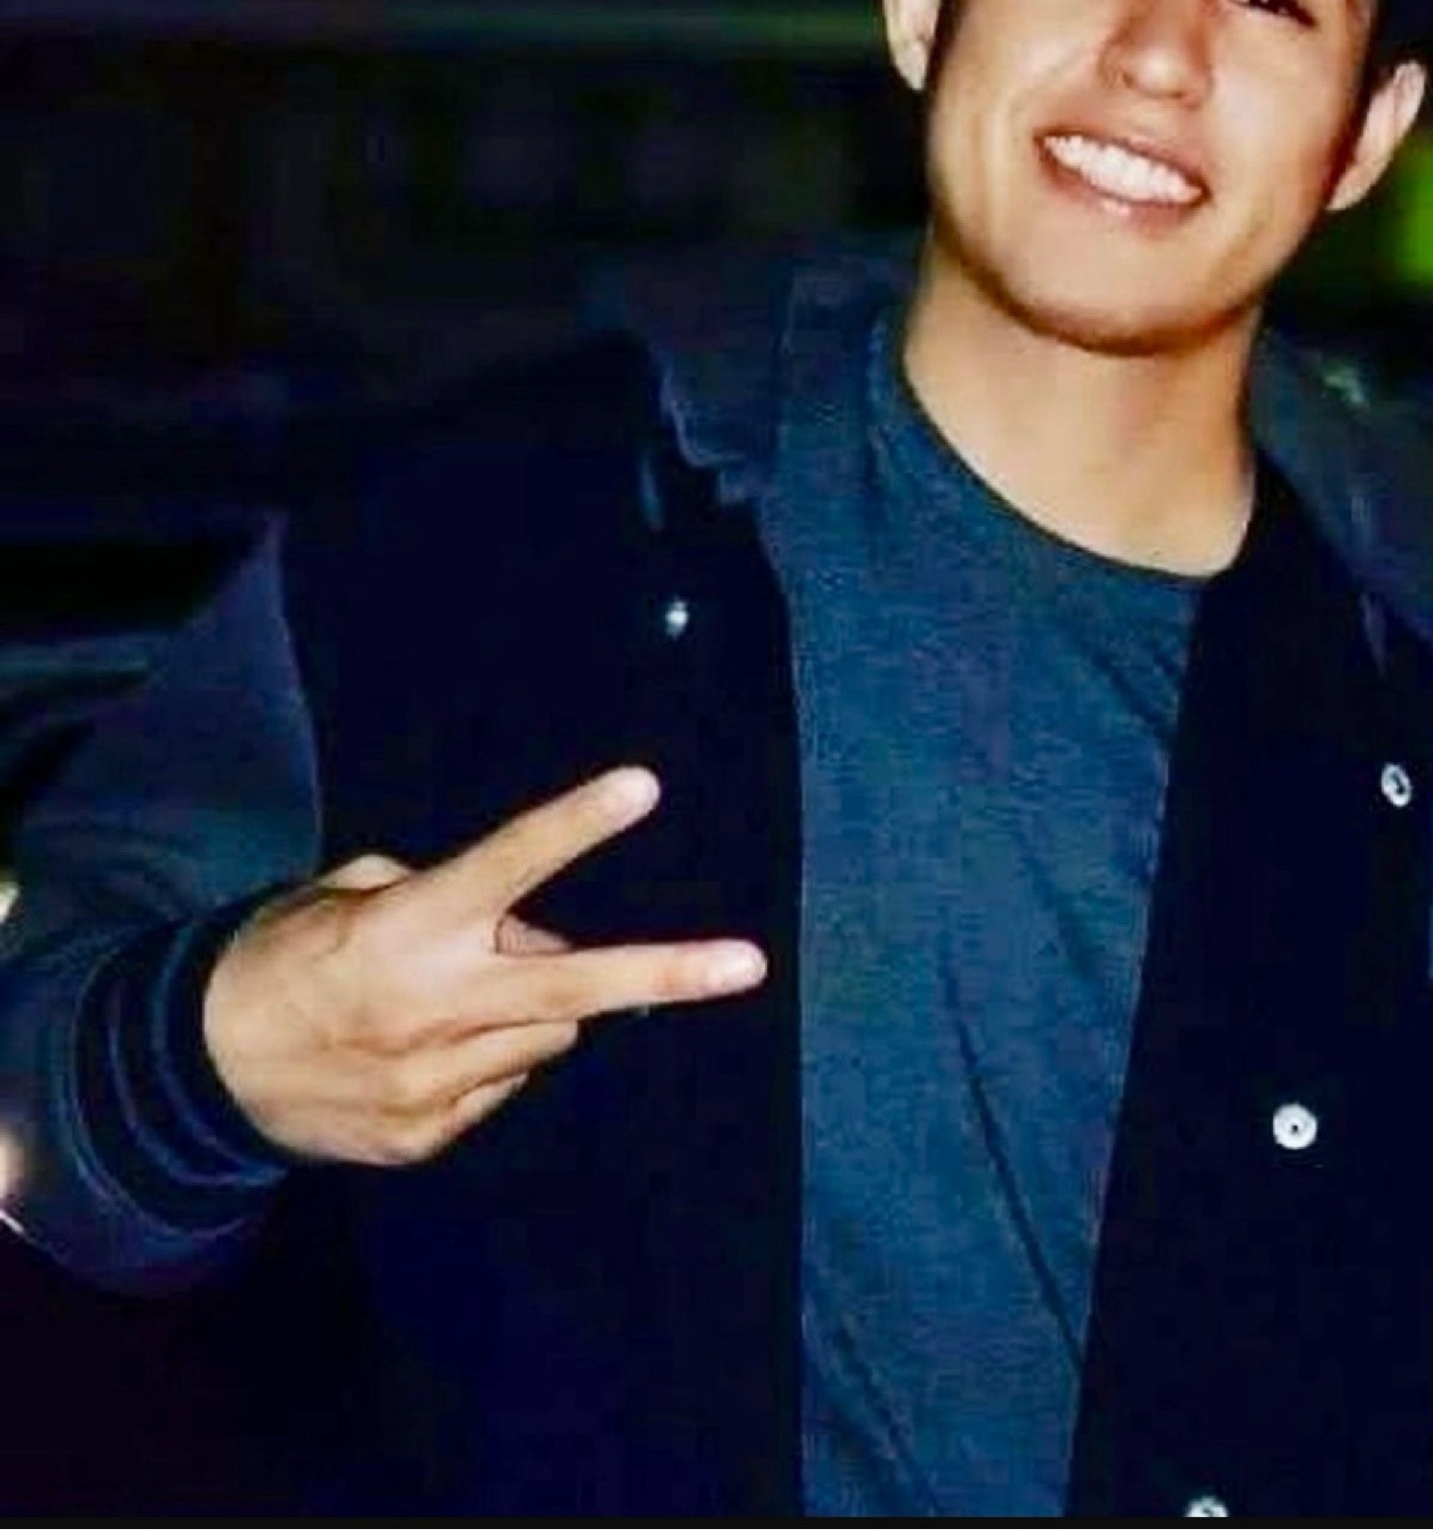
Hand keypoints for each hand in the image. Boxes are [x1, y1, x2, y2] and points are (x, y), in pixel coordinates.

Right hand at [201, 767, 764, 1164]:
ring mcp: (435, 1084)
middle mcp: (433, 1007)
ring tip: (463, 995)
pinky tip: (427, 1049)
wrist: (192, 1075)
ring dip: (534, 1005)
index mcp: (407, 930)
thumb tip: (531, 928)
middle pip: (575, 984)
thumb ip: (445, 897)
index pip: (508, 864)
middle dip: (668, 971)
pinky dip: (492, 1056)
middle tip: (750, 963)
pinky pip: (506, 1081)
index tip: (644, 785)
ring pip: (550, 1031)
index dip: (576, 822)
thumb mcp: (347, 894)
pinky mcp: (428, 1137)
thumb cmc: (281, 957)